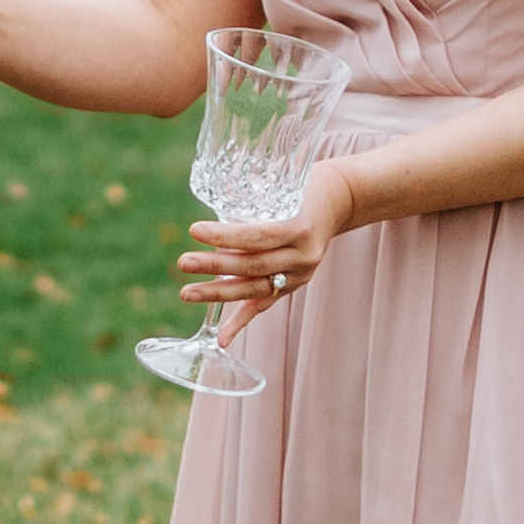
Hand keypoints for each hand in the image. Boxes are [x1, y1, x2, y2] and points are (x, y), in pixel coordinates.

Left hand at [176, 155, 360, 313]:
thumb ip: (252, 203)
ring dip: (219, 294)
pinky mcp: (294, 285)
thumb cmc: (306, 184)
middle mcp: (302, 256)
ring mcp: (300, 274)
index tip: (194, 230)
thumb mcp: (284, 185)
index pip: (257, 236)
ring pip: (255, 289)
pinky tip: (222, 339)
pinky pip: (265, 305)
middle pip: (253, 265)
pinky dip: (242, 321)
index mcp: (300, 227)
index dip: (225, 236)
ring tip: (187, 293)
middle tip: (182, 263)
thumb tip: (210, 220)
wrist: (340, 200)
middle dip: (214, 266)